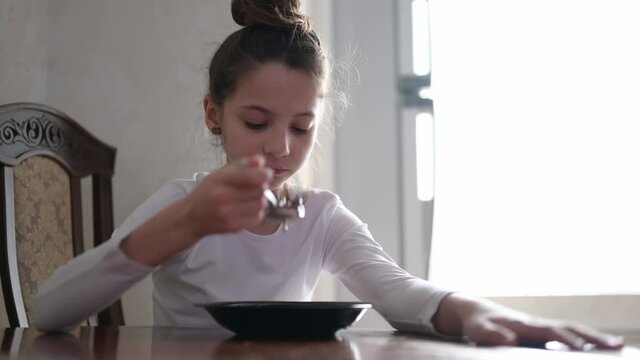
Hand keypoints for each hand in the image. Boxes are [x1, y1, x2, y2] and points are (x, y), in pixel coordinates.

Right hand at [184, 154, 272, 235]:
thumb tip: (260, 161)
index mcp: (221, 179)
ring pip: (261, 204)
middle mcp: (223, 196)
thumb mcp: (221, 173)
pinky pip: (257, 217)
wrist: (191, 217)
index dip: (265, 174)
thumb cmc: (207, 192)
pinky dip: (256, 212)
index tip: (265, 174)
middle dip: (262, 186)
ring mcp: (227, 213)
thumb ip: (243, 165)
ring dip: (260, 199)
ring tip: (251, 197)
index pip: (253, 176)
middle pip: (260, 190)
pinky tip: (247, 208)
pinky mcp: (232, 226)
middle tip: (256, 186)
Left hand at [433, 293, 624, 349]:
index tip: (582, 349)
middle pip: (569, 329)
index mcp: (523, 325)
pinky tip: (600, 347)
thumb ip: (492, 335)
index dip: (566, 340)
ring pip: (572, 330)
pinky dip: (585, 339)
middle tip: (617, 346)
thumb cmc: (477, 323)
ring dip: (594, 337)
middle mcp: (536, 324)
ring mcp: (540, 326)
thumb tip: (510, 340)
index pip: (550, 333)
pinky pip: (568, 334)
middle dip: (592, 337)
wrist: (474, 310)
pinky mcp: (541, 331)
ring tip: (618, 346)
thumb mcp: (478, 330)